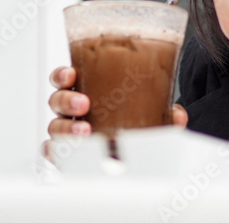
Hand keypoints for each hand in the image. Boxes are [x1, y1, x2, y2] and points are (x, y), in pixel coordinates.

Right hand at [42, 66, 188, 160]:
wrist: (130, 151)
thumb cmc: (130, 120)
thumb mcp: (147, 109)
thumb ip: (161, 110)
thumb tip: (176, 115)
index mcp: (85, 89)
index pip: (64, 78)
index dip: (62, 74)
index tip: (72, 74)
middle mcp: (72, 110)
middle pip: (56, 100)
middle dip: (67, 100)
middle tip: (85, 104)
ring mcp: (68, 131)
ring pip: (54, 126)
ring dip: (66, 127)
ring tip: (85, 131)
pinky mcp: (67, 154)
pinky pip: (52, 152)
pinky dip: (56, 151)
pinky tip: (68, 151)